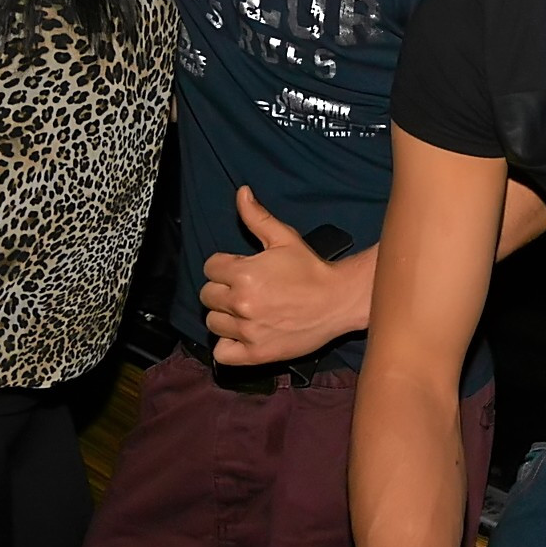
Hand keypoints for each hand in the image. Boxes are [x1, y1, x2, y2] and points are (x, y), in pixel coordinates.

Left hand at [200, 187, 371, 364]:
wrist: (338, 301)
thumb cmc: (311, 269)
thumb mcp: (285, 238)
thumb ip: (257, 217)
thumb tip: (241, 192)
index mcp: (244, 274)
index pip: (210, 267)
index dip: (224, 265)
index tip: (241, 269)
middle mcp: (241, 303)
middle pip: (207, 295)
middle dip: (222, 289)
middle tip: (245, 290)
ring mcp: (247, 331)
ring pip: (213, 323)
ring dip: (225, 317)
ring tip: (246, 311)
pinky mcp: (255, 353)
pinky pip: (221, 353)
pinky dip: (228, 345)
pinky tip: (242, 334)